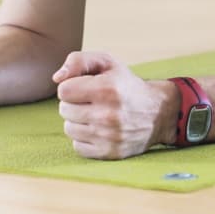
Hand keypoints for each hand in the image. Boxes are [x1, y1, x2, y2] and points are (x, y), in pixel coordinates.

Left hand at [52, 51, 169, 159]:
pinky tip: (99, 130)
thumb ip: (78, 61)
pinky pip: (77, 146)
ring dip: (78, 120)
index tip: (85, 87)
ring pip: (69, 128)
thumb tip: (56, 78)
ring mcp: (109, 136)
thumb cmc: (125, 84)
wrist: (158, 112)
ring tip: (96, 114)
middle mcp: (108, 114)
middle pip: (64, 110)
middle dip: (75, 103)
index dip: (72, 86)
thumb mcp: (107, 63)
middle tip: (92, 101)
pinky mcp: (109, 152)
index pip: (63, 91)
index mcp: (107, 89)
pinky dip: (84, 138)